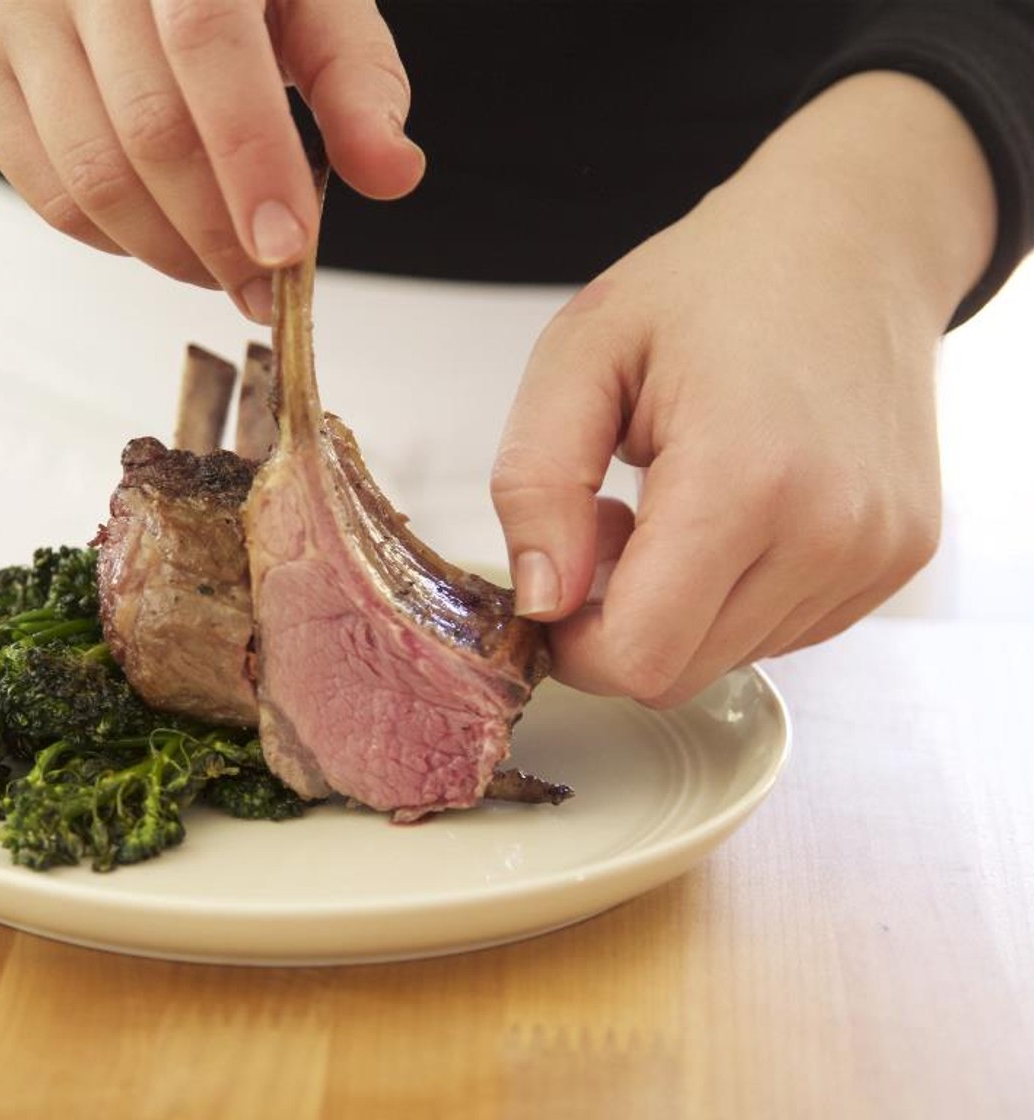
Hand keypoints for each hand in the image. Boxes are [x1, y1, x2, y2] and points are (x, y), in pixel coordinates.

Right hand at [0, 0, 423, 321]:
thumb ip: (356, 78)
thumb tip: (393, 173)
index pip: (208, 42)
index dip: (251, 157)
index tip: (288, 248)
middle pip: (149, 129)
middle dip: (220, 235)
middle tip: (266, 288)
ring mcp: (14, 14)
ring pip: (93, 178)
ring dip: (172, 254)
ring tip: (224, 271)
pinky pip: (49, 195)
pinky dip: (118, 242)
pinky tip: (165, 239)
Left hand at [492, 72, 996, 705]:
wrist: (851, 241)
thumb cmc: (711, 285)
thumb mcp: (580, 355)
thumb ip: (535, 483)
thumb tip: (539, 601)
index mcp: (744, 478)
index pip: (640, 658)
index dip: (574, 643)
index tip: (556, 582)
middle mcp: (830, 532)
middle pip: (679, 672)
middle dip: (617, 620)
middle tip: (608, 520)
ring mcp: (877, 552)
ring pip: (730, 657)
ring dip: (677, 606)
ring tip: (673, 499)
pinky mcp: (898, 558)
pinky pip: (783, 630)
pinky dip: (735, 594)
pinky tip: (730, 510)